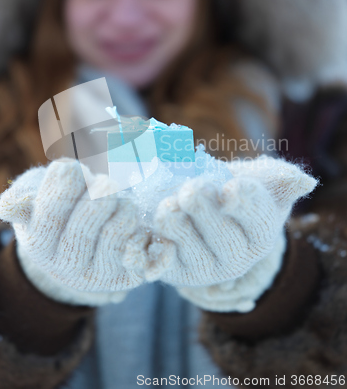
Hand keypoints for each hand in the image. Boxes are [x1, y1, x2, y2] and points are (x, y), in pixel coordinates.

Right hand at [0, 159, 144, 305]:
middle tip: (105, 182)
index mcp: (40, 244)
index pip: (51, 213)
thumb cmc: (59, 210)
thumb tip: (10, 207)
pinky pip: (141, 258)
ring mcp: (98, 274)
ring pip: (113, 237)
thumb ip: (21, 198)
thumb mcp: (34, 199)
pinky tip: (144, 226)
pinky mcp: (127, 276)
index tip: (73, 167)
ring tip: (121, 199)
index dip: (65, 184)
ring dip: (122, 210)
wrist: (85, 244)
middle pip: (83, 228)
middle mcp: (66, 266)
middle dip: (98, 196)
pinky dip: (146, 239)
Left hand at [134, 156, 316, 288]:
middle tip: (192, 188)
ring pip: (187, 246)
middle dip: (205, 208)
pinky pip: (157, 263)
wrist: (200, 207)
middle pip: (221, 237)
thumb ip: (281, 179)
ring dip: (175, 221)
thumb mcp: (259, 181)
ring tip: (170, 203)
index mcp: (259, 235)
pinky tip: (145, 231)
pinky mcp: (170, 270)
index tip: (230, 188)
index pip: (258, 219)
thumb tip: (303, 182)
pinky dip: (150, 247)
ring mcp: (201, 268)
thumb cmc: (231, 189)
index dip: (245, 203)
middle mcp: (234, 259)